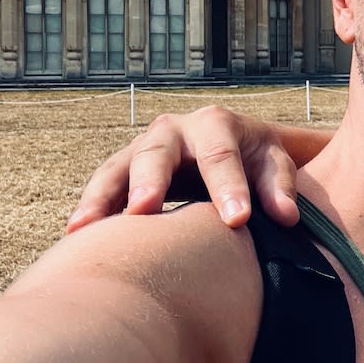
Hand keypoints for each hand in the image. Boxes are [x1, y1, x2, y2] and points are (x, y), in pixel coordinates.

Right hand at [66, 107, 304, 231]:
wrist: (231, 148)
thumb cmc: (256, 160)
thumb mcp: (274, 164)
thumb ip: (281, 187)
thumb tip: (287, 217)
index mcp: (217, 124)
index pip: (221, 155)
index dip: (228, 187)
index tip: (237, 221)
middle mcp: (173, 130)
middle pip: (157, 154)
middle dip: (150, 181)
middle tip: (144, 211)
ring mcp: (142, 149)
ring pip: (116, 169)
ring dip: (101, 197)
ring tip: (86, 229)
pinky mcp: (123, 172)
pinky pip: (102, 189)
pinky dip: (90, 210)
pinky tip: (76, 238)